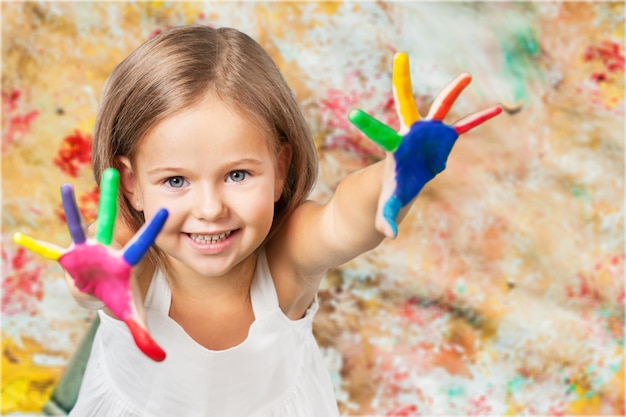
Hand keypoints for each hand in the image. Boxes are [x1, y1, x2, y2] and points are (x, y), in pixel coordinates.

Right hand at [13, 168, 168, 361]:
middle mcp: (106, 249)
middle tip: (114, 172)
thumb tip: (161, 359)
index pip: (141, 244)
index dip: (152, 229)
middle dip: (110, 200)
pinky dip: (36, 246)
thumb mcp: (132, 315)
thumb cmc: (120, 297)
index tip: (165, 210)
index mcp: (125, 261)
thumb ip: (145, 334)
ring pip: (78, 225)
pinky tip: (19, 238)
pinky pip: (50, 250)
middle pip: (109, 222)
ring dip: (71, 209)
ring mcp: (86, 251)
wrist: (103, 292)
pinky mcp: (68, 258)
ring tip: (66, 187)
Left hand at [349, 52, 501, 237]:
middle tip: (400, 56)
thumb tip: (389, 235)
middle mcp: (409, 135)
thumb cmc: (388, 197)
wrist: (401, 186)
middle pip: (405, 104)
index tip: (353, 113)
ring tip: (466, 75)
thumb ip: (387, 219)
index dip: (369, 125)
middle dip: (402, 82)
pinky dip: (478, 120)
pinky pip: (464, 128)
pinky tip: (497, 110)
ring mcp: (428, 135)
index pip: (380, 135)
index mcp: (393, 150)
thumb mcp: (386, 209)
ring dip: (452, 93)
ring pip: (440, 108)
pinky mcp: (443, 140)